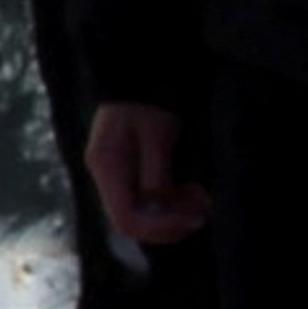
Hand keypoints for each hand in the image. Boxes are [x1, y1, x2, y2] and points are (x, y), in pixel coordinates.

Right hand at [84, 100, 212, 251]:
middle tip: (202, 211)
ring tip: (201, 199)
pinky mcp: (127, 172)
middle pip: (132, 221)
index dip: (160, 229)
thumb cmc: (147, 103)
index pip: (126, 218)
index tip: (192, 221)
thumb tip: (160, 207)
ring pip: (141, 213)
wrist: (138, 79)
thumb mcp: (157, 134)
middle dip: (170, 223)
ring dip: (173, 213)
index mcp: (107, 167)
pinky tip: (189, 191)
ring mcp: (114, 176)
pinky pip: (146, 199)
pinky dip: (169, 201)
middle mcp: (105, 176)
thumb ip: (157, 173)